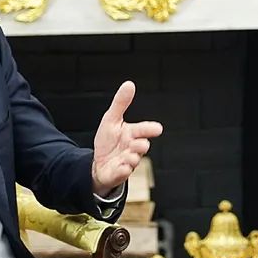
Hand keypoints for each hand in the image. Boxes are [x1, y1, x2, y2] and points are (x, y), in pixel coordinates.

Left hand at [92, 81, 162, 195]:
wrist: (99, 163)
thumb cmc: (108, 141)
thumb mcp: (111, 120)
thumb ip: (121, 103)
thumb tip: (129, 84)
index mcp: (132, 134)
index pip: (143, 130)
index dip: (149, 129)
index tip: (157, 129)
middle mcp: (132, 148)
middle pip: (142, 146)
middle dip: (141, 145)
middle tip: (139, 143)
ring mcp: (127, 162)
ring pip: (134, 160)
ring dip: (132, 158)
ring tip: (126, 155)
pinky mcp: (119, 173)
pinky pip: (123, 173)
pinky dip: (123, 170)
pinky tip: (121, 167)